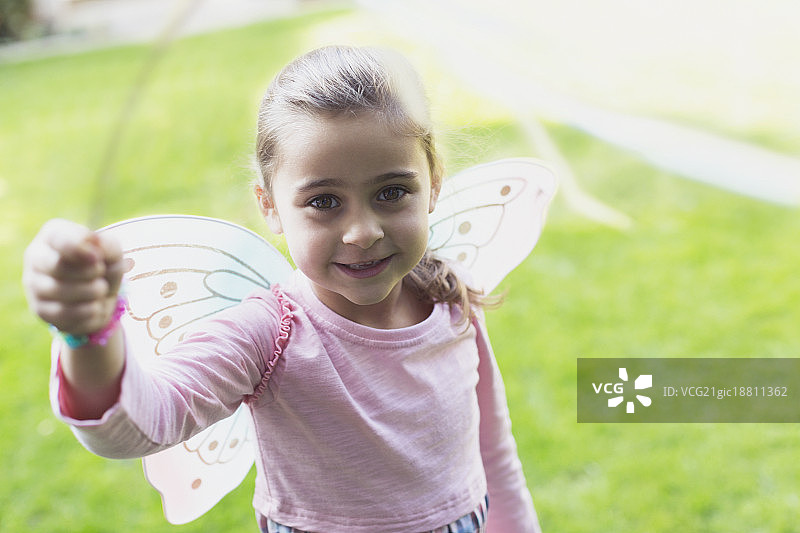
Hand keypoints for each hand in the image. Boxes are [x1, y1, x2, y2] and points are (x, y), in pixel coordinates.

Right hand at [23, 219, 124, 334]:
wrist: (100, 297)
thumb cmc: (103, 266)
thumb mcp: (112, 252)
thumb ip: (106, 245)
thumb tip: (93, 250)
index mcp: (52, 235)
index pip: (59, 239)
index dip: (81, 250)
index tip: (97, 258)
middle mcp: (36, 257)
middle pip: (58, 266)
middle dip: (90, 273)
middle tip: (100, 272)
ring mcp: (34, 285)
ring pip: (61, 292)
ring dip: (92, 292)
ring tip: (100, 289)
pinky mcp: (40, 310)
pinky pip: (66, 314)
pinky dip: (89, 311)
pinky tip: (93, 305)